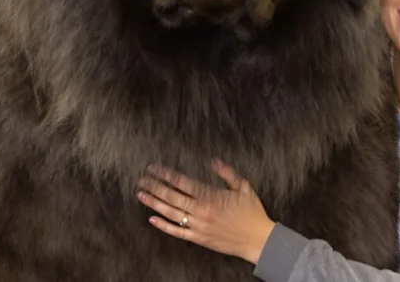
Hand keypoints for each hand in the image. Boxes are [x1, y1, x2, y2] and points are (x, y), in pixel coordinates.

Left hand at [137, 160, 274, 264]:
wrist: (258, 239)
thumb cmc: (252, 212)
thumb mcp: (243, 187)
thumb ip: (226, 173)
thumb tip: (212, 161)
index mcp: (211, 196)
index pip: (182, 182)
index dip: (166, 174)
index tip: (154, 168)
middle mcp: (201, 211)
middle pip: (172, 196)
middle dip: (155, 186)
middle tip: (142, 179)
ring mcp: (198, 226)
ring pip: (171, 213)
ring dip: (154, 203)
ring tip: (141, 194)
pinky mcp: (198, 239)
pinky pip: (177, 232)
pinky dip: (163, 226)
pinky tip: (152, 218)